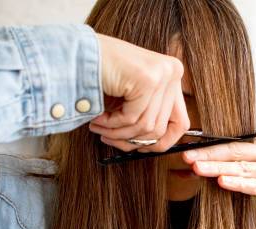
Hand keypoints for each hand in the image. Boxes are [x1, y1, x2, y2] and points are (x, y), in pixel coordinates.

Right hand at [88, 34, 189, 151]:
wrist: (74, 52)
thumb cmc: (102, 75)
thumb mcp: (133, 98)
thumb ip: (149, 116)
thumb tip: (157, 146)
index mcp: (173, 75)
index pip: (181, 123)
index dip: (160, 143)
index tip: (138, 148)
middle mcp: (173, 72)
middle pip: (161, 129)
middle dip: (131, 141)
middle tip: (108, 138)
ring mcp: (162, 74)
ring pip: (146, 127)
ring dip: (117, 133)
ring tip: (99, 128)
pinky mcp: (147, 79)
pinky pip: (132, 118)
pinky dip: (111, 124)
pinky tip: (97, 118)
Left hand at [182, 138, 255, 218]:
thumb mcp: (254, 166)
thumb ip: (228, 164)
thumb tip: (189, 169)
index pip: (232, 141)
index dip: (209, 145)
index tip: (189, 148)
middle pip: (236, 151)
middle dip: (209, 154)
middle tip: (188, 157)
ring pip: (244, 168)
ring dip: (219, 168)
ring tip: (199, 168)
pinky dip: (238, 183)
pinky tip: (222, 182)